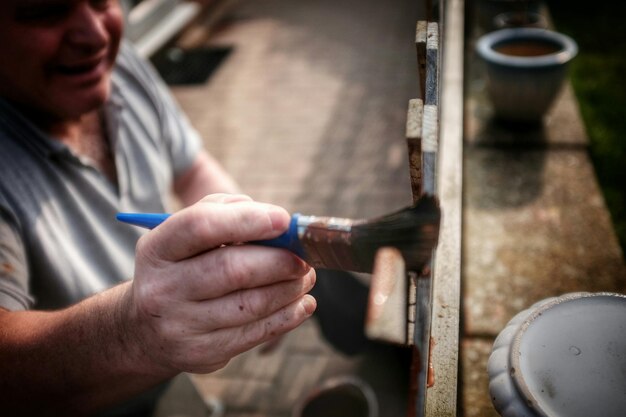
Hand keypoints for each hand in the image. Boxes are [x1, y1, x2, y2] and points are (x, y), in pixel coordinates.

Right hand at [125, 194, 316, 373]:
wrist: (145, 329)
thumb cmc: (181, 266)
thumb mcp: (184, 234)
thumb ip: (224, 212)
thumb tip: (274, 219)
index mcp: (156, 249)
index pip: (200, 226)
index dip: (247, 220)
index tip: (284, 220)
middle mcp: (162, 288)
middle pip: (231, 269)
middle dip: (279, 261)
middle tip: (304, 257)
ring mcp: (180, 325)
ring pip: (250, 305)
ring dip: (289, 289)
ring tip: (306, 277)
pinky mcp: (201, 354)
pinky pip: (255, 334)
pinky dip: (287, 316)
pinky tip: (302, 304)